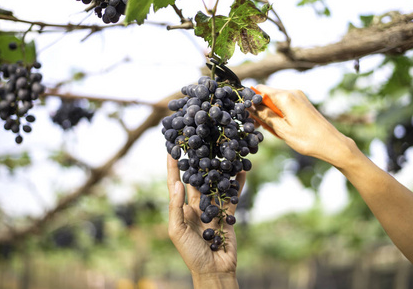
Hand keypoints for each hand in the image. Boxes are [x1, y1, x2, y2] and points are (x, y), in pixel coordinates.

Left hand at [167, 154, 244, 287]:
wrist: (214, 270)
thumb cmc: (190, 253)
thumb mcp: (176, 231)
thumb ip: (176, 207)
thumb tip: (177, 183)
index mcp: (182, 209)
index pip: (175, 183)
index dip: (173, 166)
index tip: (171, 148)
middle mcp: (196, 205)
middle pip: (196, 179)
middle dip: (197, 162)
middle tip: (198, 142)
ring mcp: (212, 209)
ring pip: (215, 184)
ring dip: (218, 169)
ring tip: (220, 151)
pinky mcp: (227, 214)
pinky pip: (232, 195)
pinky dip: (237, 184)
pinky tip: (241, 171)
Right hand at [249, 85, 355, 167]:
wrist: (331, 143)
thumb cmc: (307, 139)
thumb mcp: (281, 130)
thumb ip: (264, 116)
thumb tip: (250, 106)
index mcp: (285, 97)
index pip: (260, 89)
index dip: (250, 98)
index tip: (244, 111)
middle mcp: (292, 92)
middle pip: (267, 94)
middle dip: (259, 107)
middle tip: (255, 124)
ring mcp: (298, 96)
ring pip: (275, 99)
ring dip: (268, 111)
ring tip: (267, 128)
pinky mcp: (302, 102)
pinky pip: (284, 103)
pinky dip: (277, 112)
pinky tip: (279, 126)